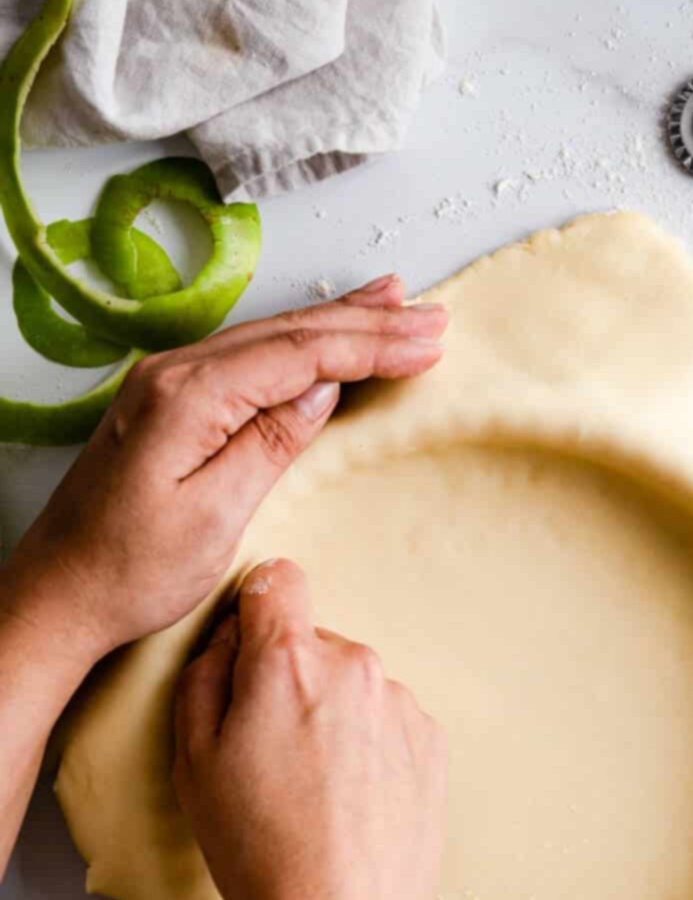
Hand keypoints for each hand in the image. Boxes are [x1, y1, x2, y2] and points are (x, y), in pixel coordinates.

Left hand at [0, 275, 445, 673]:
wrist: (55, 596)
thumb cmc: (127, 572)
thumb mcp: (213, 517)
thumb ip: (269, 442)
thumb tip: (322, 390)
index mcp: (187, 396)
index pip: (301, 353)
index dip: (371, 344)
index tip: (427, 342)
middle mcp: (174, 372)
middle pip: (291, 331)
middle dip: (368, 321)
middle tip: (431, 316)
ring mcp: (168, 381)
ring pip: (272, 335)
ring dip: (341, 321)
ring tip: (397, 302)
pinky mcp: (170, 400)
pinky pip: (251, 354)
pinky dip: (302, 341)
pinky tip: (325, 336)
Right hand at [173, 559, 447, 899]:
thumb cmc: (258, 848)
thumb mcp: (193, 761)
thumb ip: (206, 676)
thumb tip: (233, 638)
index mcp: (291, 662)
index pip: (278, 582)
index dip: (256, 611)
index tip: (248, 653)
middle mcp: (356, 666)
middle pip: (313, 645)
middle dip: (289, 680)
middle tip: (268, 757)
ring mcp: (401, 703)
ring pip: (351, 686)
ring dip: (331, 716)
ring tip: (314, 795)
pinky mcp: (431, 741)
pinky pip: (386, 722)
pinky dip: (368, 748)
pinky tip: (351, 806)